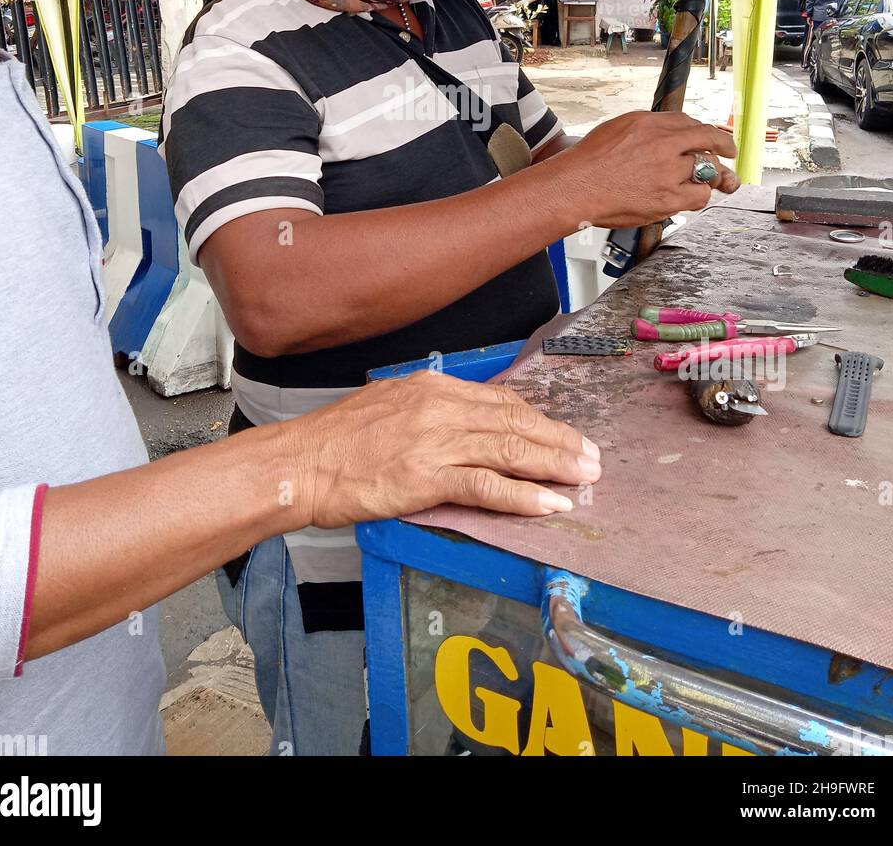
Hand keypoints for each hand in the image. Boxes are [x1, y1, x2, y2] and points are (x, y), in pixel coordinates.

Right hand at [287, 372, 600, 527]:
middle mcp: (440, 406)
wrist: (301, 462)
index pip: (500, 400)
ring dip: (554, 465)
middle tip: (591, 456)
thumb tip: (460, 426)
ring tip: (584, 478)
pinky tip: (548, 504)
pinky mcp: (428, 476)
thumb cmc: (335, 441)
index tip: (560, 434)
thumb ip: (428, 412)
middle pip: (515, 422)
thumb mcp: (387, 406)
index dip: (537, 420)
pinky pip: (487, 485)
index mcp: (432, 387)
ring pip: (511, 449)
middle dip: (559, 440)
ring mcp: (436, 440)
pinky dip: (522, 496)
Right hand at [557, 111, 739, 226]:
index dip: (703, 130)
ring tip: (712, 181)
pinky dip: (699, 196)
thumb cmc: (588, 163)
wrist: (575, 187)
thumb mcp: (617, 129)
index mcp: (649, 123)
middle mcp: (663, 143)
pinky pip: (700, 195)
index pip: (688, 122)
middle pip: (707, 138)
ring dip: (711, 175)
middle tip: (730, 150)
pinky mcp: (669, 197)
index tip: (710, 135)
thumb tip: (667, 134)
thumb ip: (646, 129)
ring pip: (708, 169)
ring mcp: (668, 171)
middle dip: (724, 144)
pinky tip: (690, 196)